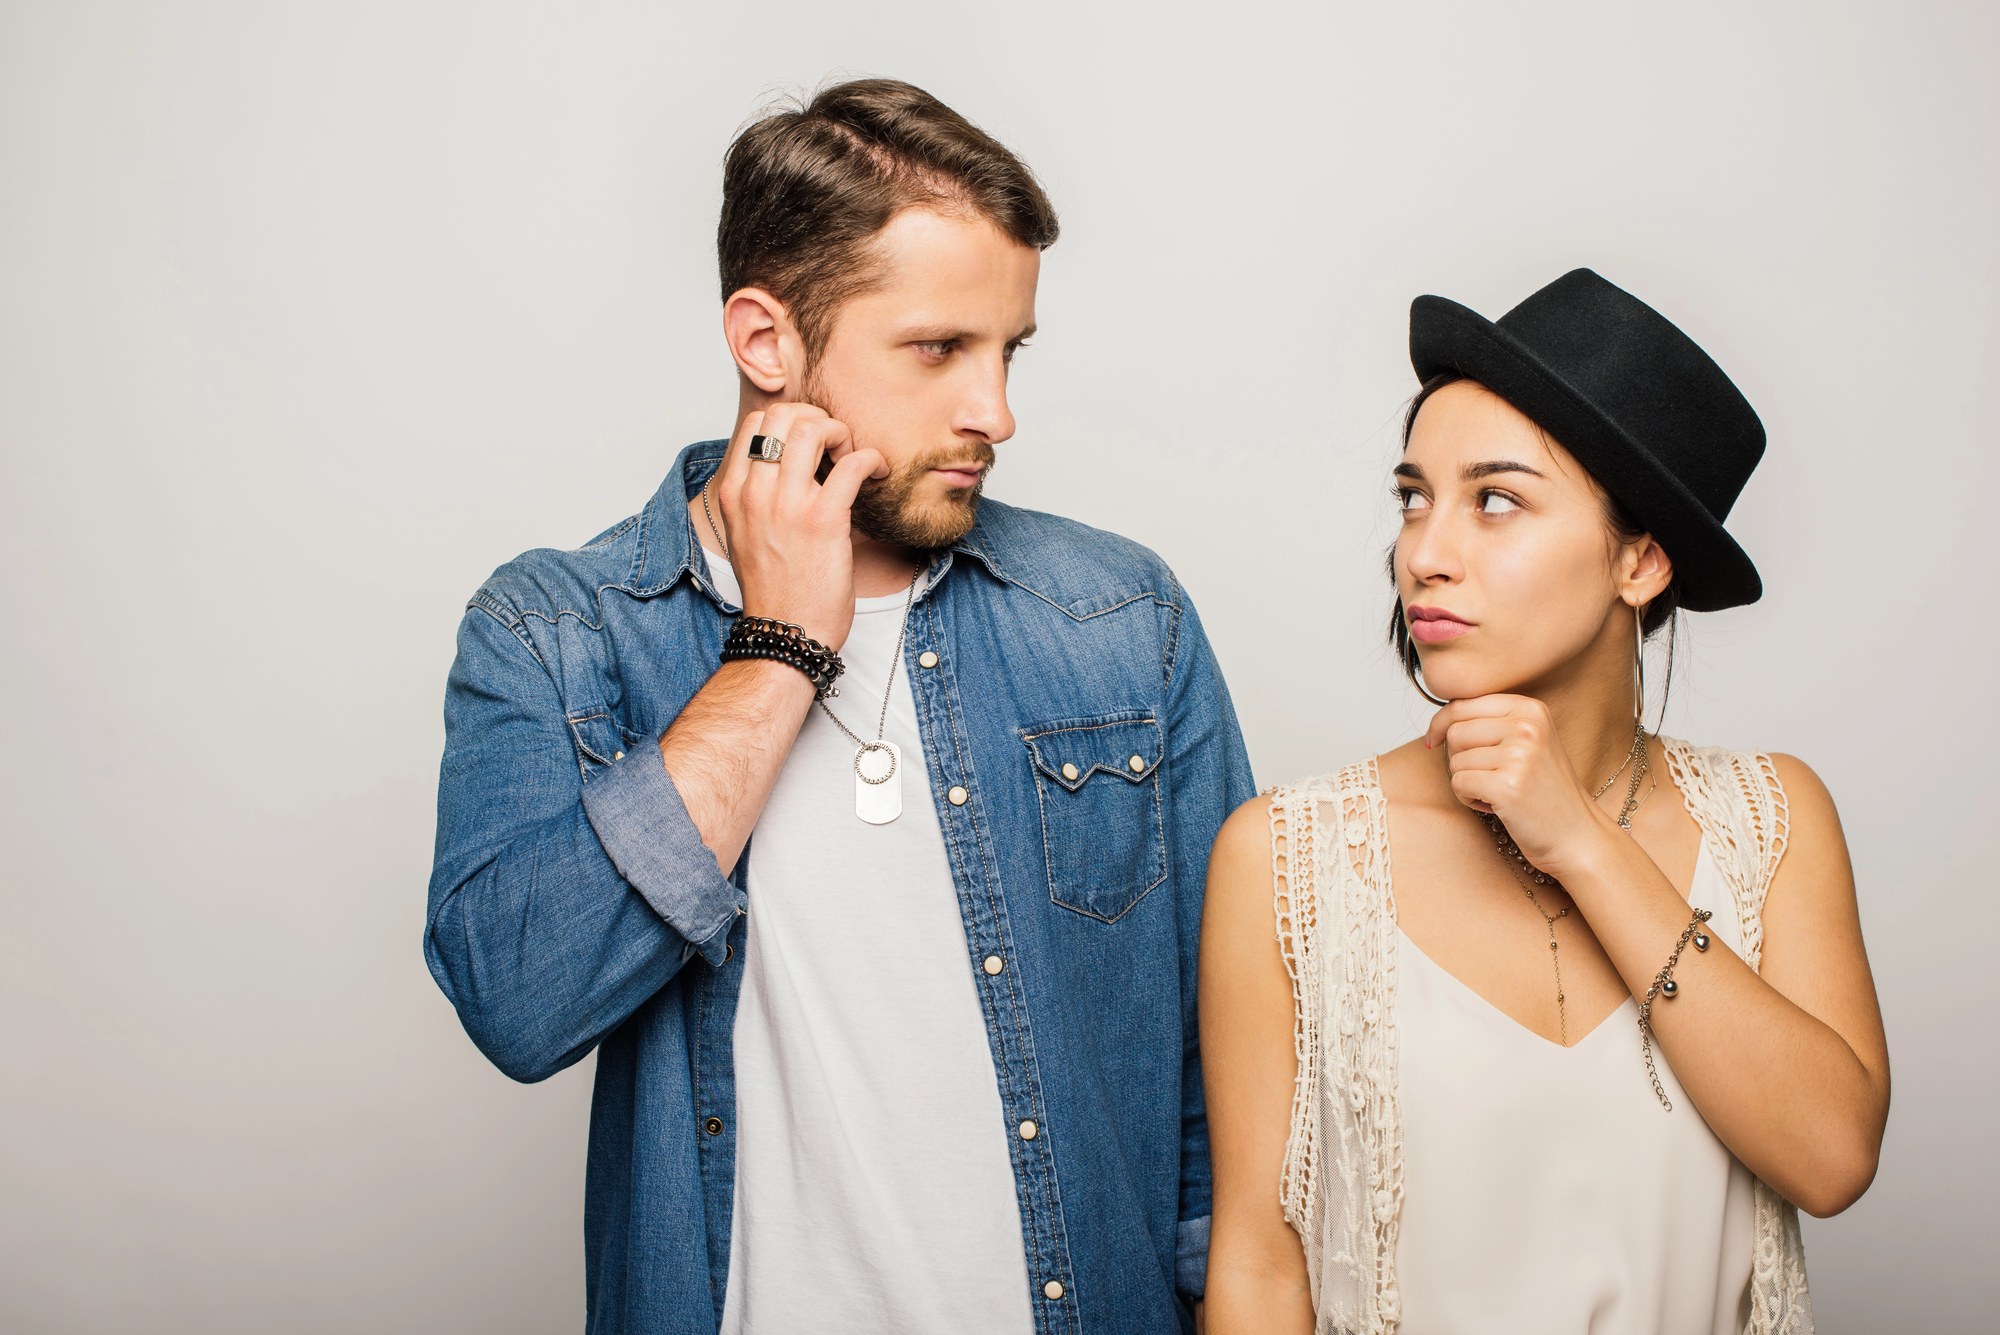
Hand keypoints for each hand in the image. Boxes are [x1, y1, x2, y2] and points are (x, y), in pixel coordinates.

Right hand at [711, 404, 887, 649]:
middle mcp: (755, 492)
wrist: (785, 633)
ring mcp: (787, 504)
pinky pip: (852, 464)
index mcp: (734, 493)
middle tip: (837, 444)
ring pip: (813, 428)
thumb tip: (788, 469)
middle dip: (818, 418)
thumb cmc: (774, 590)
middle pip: (783, 415)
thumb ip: (757, 499)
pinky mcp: (823, 520)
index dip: (791, 420)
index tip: (813, 443)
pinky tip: (877, 473)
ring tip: (853, 457)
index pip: (756, 424)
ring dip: (842, 433)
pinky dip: (871, 459)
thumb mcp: (746, 536)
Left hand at [1424, 695, 1615, 877]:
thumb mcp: (1528, 742)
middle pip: (1455, 731)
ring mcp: (1519, 755)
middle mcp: (1527, 726)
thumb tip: (1439, 722)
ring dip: (1467, 782)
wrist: (1576, 834)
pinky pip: (1459, 783)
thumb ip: (1492, 724)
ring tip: (1497, 793)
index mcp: (1531, 709)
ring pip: (1455, 760)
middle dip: (1458, 758)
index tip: (1434, 740)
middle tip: (1485, 776)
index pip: (1463, 703)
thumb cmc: (1546, 791)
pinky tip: (1495, 805)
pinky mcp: (1507, 786)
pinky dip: (1468, 799)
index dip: (1441, 723)